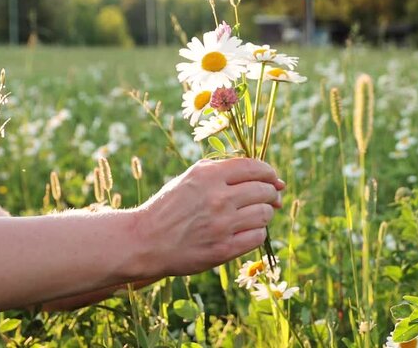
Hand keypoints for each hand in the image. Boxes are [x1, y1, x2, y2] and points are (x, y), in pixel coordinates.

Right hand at [133, 158, 283, 277]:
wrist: (145, 241)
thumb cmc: (171, 206)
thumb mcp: (192, 177)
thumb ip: (226, 170)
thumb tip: (271, 178)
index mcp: (209, 176)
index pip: (255, 167)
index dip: (269, 172)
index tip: (272, 179)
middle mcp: (218, 198)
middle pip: (264, 191)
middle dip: (271, 193)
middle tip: (268, 198)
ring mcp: (221, 225)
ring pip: (265, 214)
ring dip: (266, 213)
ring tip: (255, 215)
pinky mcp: (223, 249)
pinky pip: (258, 237)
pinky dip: (258, 233)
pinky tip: (247, 231)